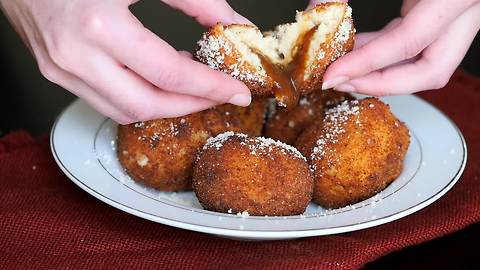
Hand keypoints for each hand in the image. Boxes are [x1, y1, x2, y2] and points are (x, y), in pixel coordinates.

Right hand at [0, 0, 251, 123]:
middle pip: (148, 105)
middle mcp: (76, 56)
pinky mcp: (55, 72)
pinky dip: (138, 98)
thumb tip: (230, 23)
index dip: (210, 87)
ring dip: (165, 105)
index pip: (170, 74)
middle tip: (219, 94)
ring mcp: (61, 69)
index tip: (237, 91)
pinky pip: (105, 101)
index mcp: (99, 26)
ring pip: (125, 112)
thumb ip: (195, 0)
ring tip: (191, 85)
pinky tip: (157, 79)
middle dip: (192, 105)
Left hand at [310, 0, 479, 95]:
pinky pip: (418, 42)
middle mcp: (466, 6)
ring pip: (426, 61)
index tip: (333, 76)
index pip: (410, 41)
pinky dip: (386, 51)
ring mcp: (459, 11)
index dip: (367, 65)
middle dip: (382, 82)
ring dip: (381, 70)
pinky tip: (357, 48)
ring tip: (342, 68)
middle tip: (342, 81)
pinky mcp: (444, 9)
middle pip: (432, 70)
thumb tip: (314, 10)